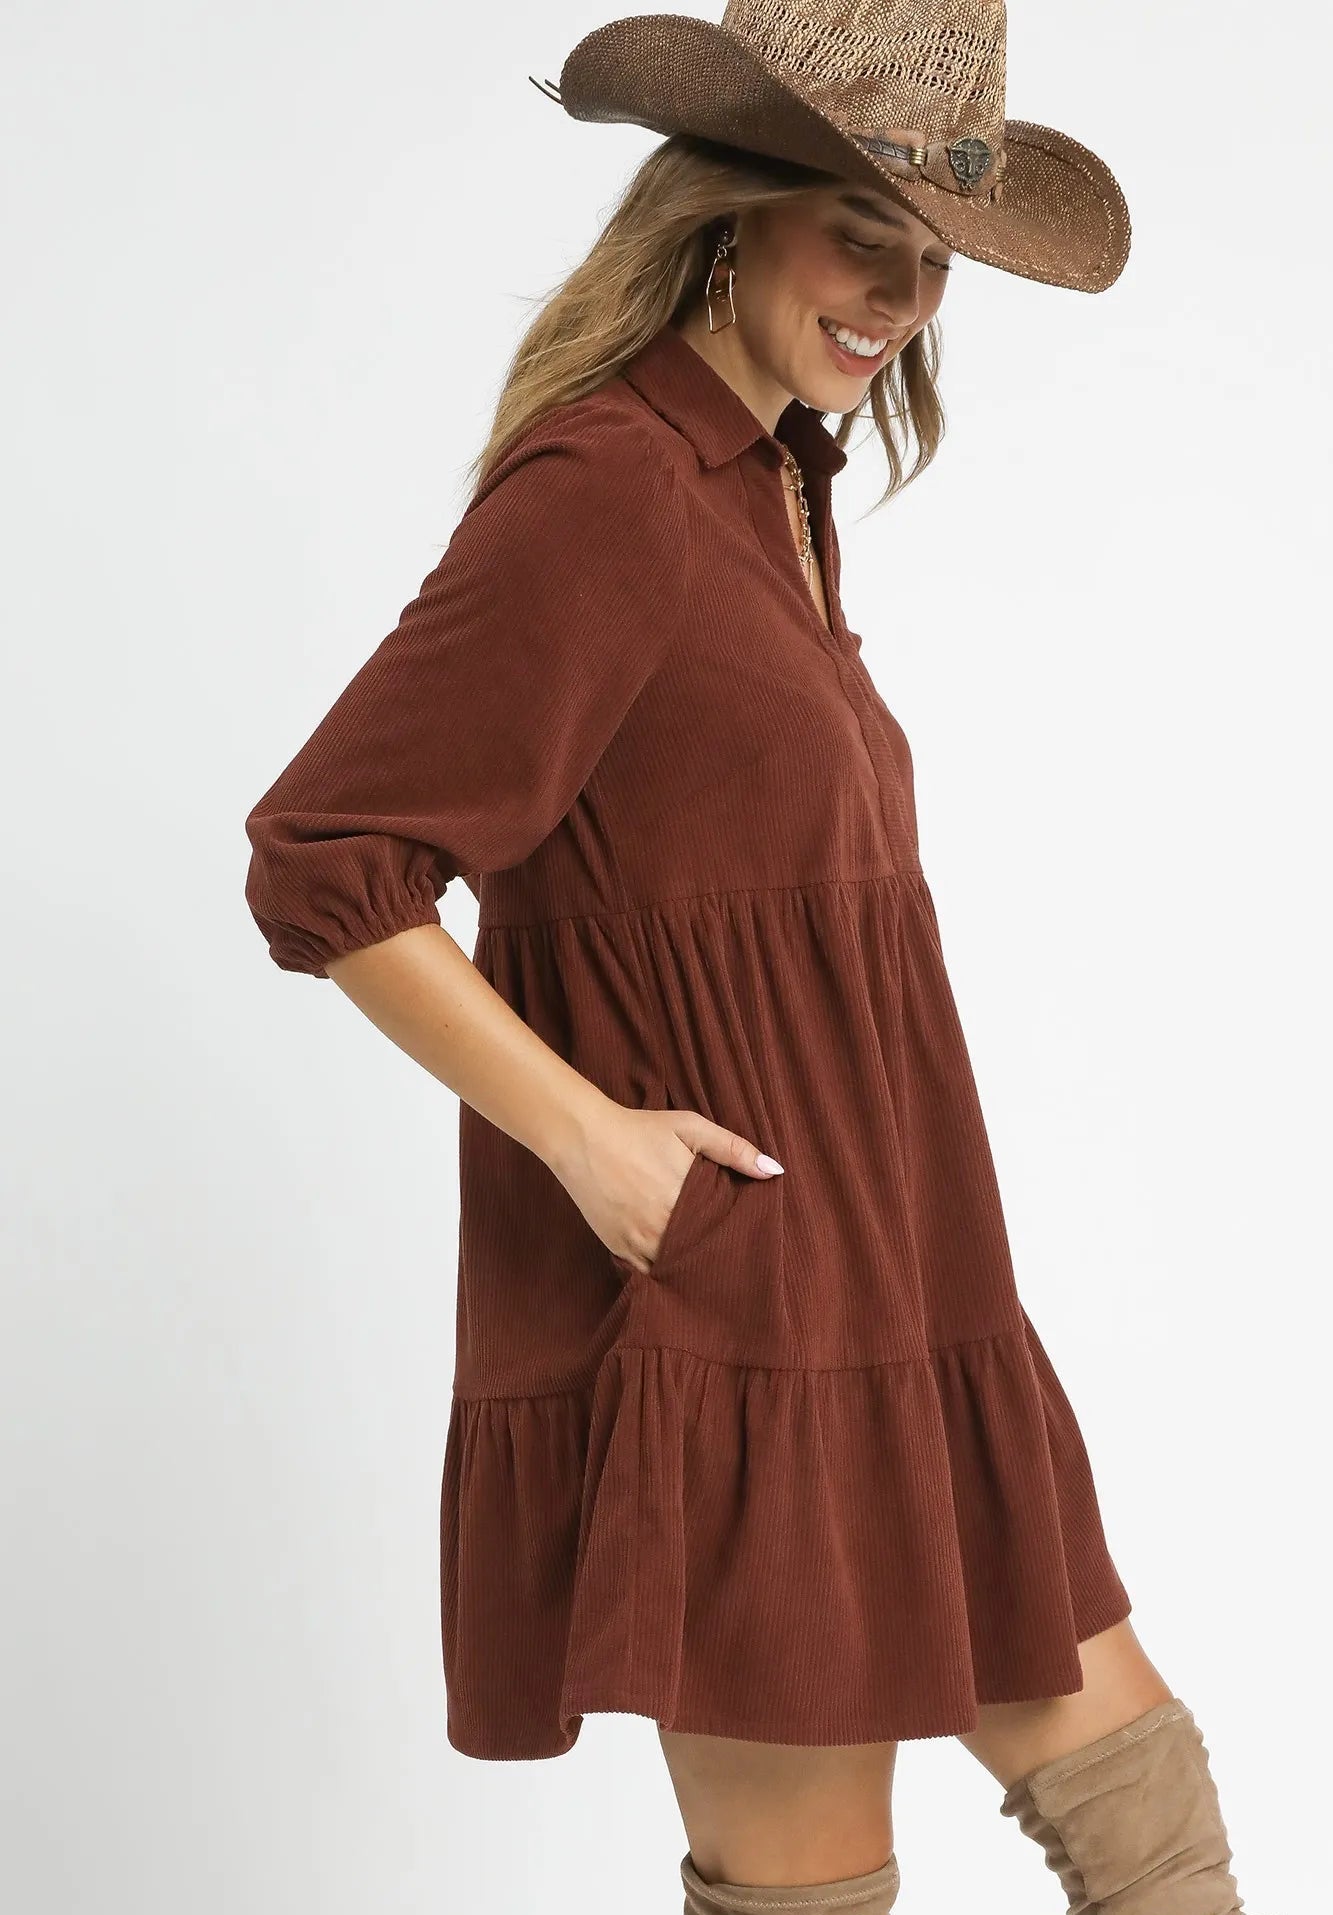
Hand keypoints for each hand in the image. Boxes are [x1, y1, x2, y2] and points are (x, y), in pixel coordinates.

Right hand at [548, 1101, 784, 1276]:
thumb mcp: (689, 1128)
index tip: (746, 1242)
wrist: (583, 1137)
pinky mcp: (619, 1248)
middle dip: (715, 1257)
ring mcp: (639, 1241)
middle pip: (701, 1254)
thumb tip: (774, 1170)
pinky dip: (662, 1275)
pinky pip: (647, 1275)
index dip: (735, 1238)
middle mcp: (664, 1226)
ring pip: (675, 1269)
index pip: (723, 1231)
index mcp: (687, 1198)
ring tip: (707, 1271)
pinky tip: (674, 1273)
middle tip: (732, 1263)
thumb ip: (732, 1149)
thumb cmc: (639, 1129)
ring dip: (690, 1269)